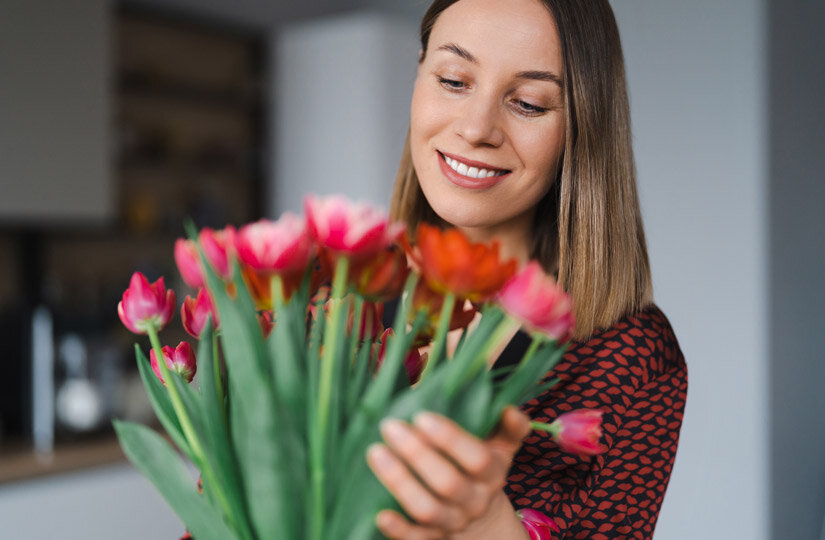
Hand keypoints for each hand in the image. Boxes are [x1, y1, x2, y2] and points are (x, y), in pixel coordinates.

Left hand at [366, 406, 531, 539]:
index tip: (420, 416)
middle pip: (448, 483)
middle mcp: (475, 501)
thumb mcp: (501, 447)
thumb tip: (509, 409)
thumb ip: (509, 428)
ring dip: (400, 482)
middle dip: (417, 454)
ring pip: (428, 510)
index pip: (477, 459)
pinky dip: (399, 529)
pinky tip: (379, 514)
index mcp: (492, 473)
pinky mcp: (433, 539)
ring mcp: (454, 523)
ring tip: (375, 452)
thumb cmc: (482, 468)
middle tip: (390, 426)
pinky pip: (417, 539)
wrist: (482, 519)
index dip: (450, 439)